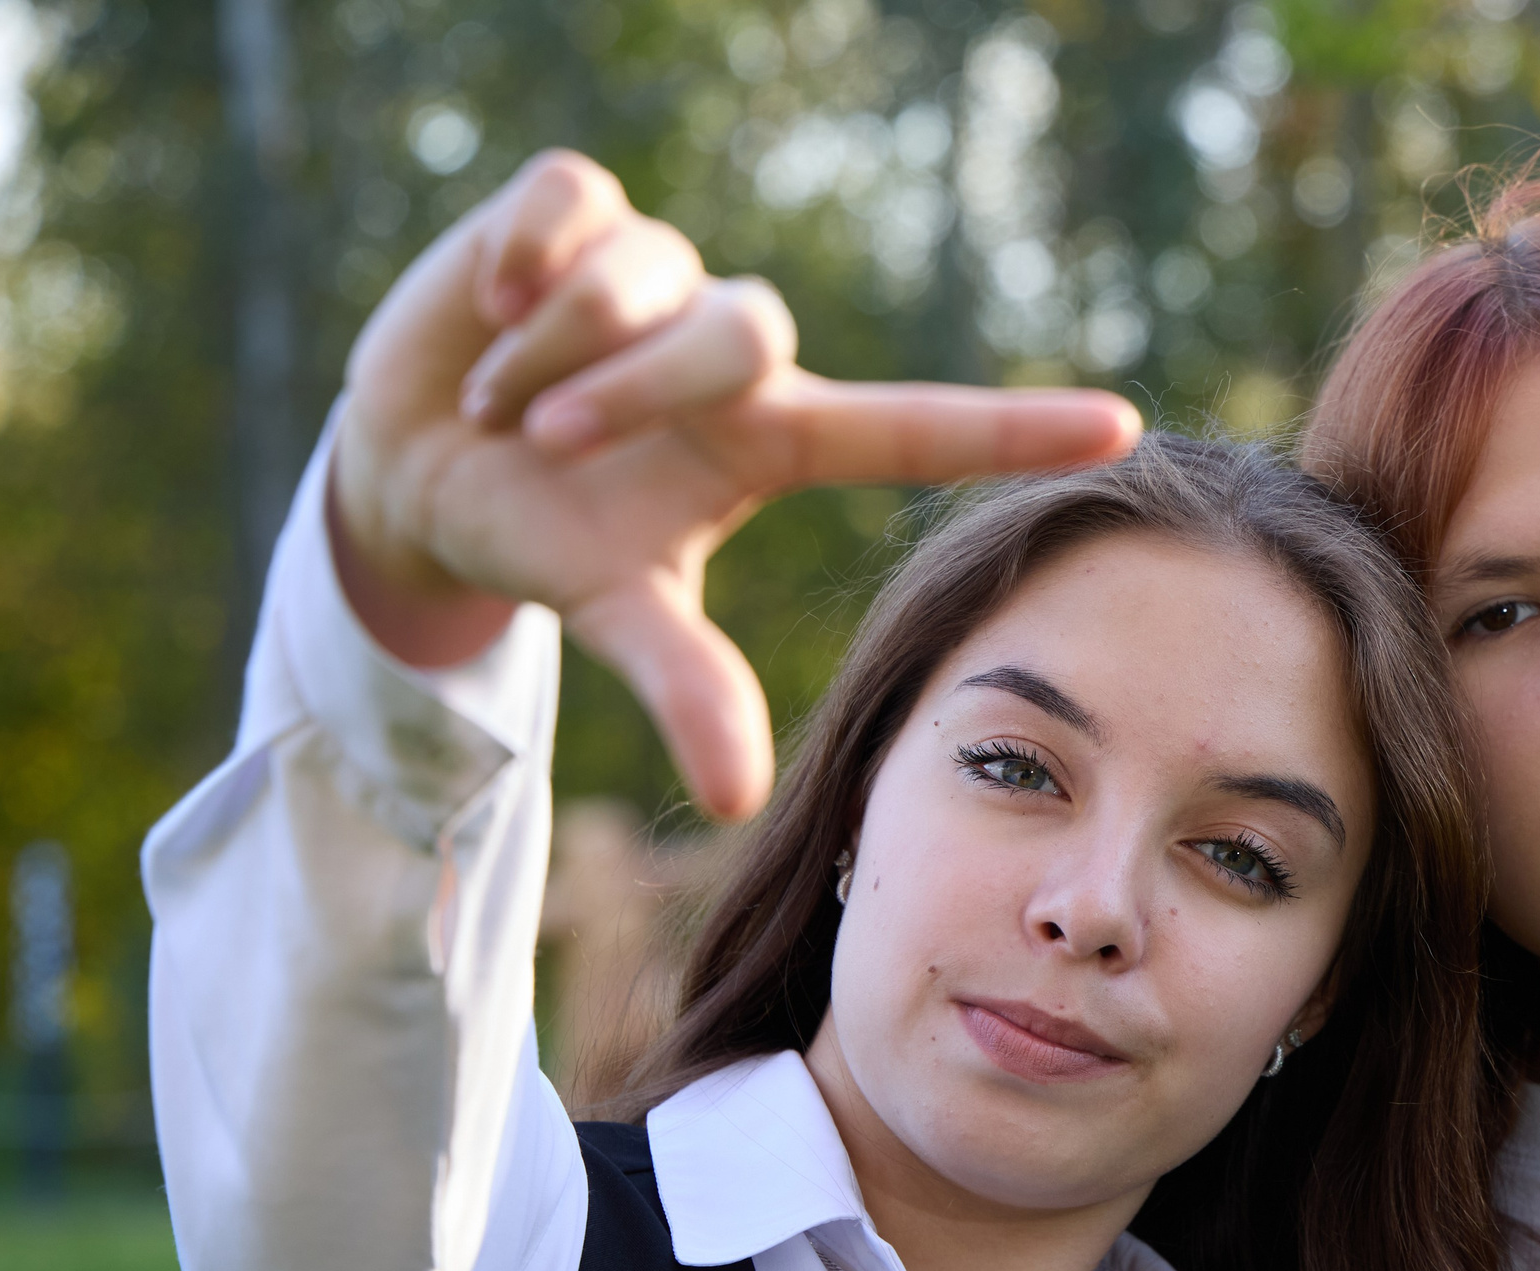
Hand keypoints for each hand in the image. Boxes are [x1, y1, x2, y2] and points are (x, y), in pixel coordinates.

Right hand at [330, 149, 1141, 819]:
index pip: (918, 429)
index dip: (1017, 429)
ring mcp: (666, 271)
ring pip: (640, 272)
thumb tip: (738, 800)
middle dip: (628, 388)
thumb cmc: (549, 538)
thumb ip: (685, 685)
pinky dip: (517, 258)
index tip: (1124, 430)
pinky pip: (570, 201)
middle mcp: (739, 347)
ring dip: (550, 344)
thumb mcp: (614, 611)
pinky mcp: (584, 207)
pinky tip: (488, 301)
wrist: (415, 466)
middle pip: (743, 332)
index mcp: (775, 440)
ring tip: (500, 395)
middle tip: (546, 438)